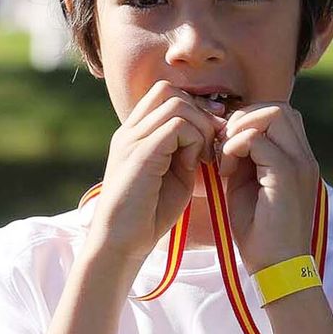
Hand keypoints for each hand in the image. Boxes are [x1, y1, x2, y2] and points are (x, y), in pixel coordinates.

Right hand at [85, 80, 224, 265]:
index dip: (194, 109)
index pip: (164, 94)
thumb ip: (187, 151)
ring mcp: (132, 140)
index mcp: (135, 134)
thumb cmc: (149, 215)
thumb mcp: (174, 175)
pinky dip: (194, 142)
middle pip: (169, 91)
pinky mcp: (140, 154)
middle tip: (209, 145)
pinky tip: (191, 166)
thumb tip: (211, 131)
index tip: (209, 137)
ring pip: (177, 104)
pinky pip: (177, 126)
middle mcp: (130, 131)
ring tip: (200, 158)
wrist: (121, 243)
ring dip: (199, 128)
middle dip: (199, 113)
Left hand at [217, 102, 319, 271]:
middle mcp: (305, 157)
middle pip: (278, 107)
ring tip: (226, 158)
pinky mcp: (288, 175)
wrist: (276, 269)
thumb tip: (228, 134)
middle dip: (243, 119)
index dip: (248, 120)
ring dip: (240, 130)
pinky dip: (235, 147)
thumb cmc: (260, 234)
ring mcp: (300, 164)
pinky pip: (258, 139)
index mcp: (298, 159)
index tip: (227, 147)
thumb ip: (244, 158)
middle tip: (224, 148)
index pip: (279, 114)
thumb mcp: (248, 187)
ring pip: (272, 114)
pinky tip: (226, 170)